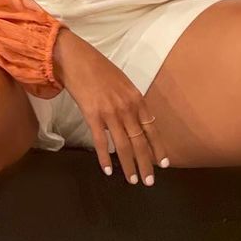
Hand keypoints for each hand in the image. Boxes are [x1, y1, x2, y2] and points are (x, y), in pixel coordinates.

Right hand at [52, 29, 169, 182]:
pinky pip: (101, 141)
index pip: (151, 129)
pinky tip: (108, 170)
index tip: (163, 164)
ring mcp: (110, 113)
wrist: (76, 59)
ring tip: (133, 180)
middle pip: (139, 141)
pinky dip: (105, 158)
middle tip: (150, 181)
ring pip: (123, 145)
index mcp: (136, 99)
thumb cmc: (98, 68)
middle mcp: (127, 108)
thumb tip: (137, 120)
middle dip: (146, 163)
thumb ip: (131, 102)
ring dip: (129, 165)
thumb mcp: (123, 83)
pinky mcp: (92, 116)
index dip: (158, 148)